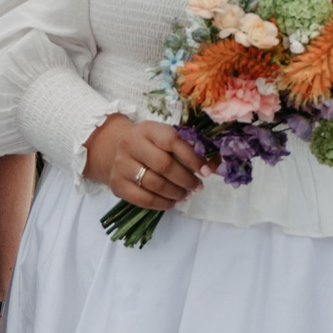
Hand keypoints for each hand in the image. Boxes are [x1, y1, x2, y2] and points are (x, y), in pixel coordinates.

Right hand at [83, 115, 203, 214]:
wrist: (117, 151)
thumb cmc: (150, 146)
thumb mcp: (166, 139)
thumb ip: (191, 149)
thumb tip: (216, 167)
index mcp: (147, 129)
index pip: (173, 141)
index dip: (193, 158)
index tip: (207, 171)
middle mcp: (131, 144)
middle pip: (164, 166)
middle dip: (186, 179)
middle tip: (197, 186)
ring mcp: (121, 165)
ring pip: (155, 185)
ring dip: (176, 193)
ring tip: (186, 194)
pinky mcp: (117, 184)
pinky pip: (144, 199)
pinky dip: (163, 204)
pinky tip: (173, 202)